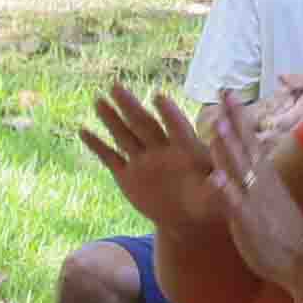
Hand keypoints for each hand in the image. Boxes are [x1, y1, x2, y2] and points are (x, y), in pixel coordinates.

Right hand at [76, 82, 234, 242]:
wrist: (187, 217)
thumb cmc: (207, 204)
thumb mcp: (214, 198)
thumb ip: (215, 187)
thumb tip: (220, 179)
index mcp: (185, 151)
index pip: (176, 128)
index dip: (168, 113)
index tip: (159, 97)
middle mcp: (160, 150)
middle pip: (143, 124)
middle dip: (130, 105)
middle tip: (116, 85)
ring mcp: (142, 161)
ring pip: (123, 135)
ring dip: (110, 118)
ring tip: (98, 99)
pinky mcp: (127, 176)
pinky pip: (109, 158)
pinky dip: (96, 145)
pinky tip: (83, 131)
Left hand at [194, 93, 302, 302]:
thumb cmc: (283, 229)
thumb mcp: (268, 196)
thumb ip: (256, 175)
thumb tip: (245, 156)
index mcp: (264, 176)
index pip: (251, 139)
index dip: (239, 116)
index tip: (228, 93)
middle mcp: (261, 182)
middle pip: (247, 145)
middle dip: (234, 120)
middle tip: (224, 92)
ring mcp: (256, 201)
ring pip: (241, 170)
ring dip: (229, 147)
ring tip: (217, 123)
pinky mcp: (251, 223)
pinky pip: (237, 205)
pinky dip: (227, 191)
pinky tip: (215, 179)